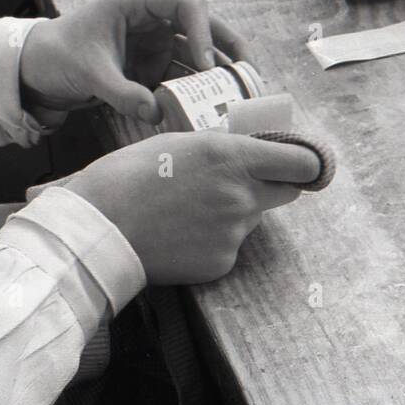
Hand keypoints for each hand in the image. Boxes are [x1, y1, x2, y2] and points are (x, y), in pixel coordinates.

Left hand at [19, 0, 252, 123]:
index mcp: (137, 4)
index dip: (202, 31)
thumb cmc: (56, 56)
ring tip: (238, 96)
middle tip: (249, 73)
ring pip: (196, 55)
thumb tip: (157, 113)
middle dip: (228, 48)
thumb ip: (122, 92)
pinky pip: (181, 77)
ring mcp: (153, 45)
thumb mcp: (88, 73)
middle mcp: (152, 21)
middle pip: (202, 27)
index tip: (206, 63)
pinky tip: (210, 109)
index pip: (185, 5)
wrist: (34, 72)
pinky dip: (195, 92)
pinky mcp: (151, 67)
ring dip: (215, 75)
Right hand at [60, 132, 316, 283]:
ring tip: (189, 210)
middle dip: (274, 185)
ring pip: (252, 219)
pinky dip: (214, 240)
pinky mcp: (221, 261)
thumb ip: (223, 146)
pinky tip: (181, 234)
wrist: (98, 229)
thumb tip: (250, 145)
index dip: (307, 163)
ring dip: (235, 212)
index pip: (302, 162)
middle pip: (287, 192)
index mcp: (234, 156)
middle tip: (243, 184)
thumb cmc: (130, 176)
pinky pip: (230, 246)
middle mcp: (242, 194)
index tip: (304, 164)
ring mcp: (234, 231)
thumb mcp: (180, 143)